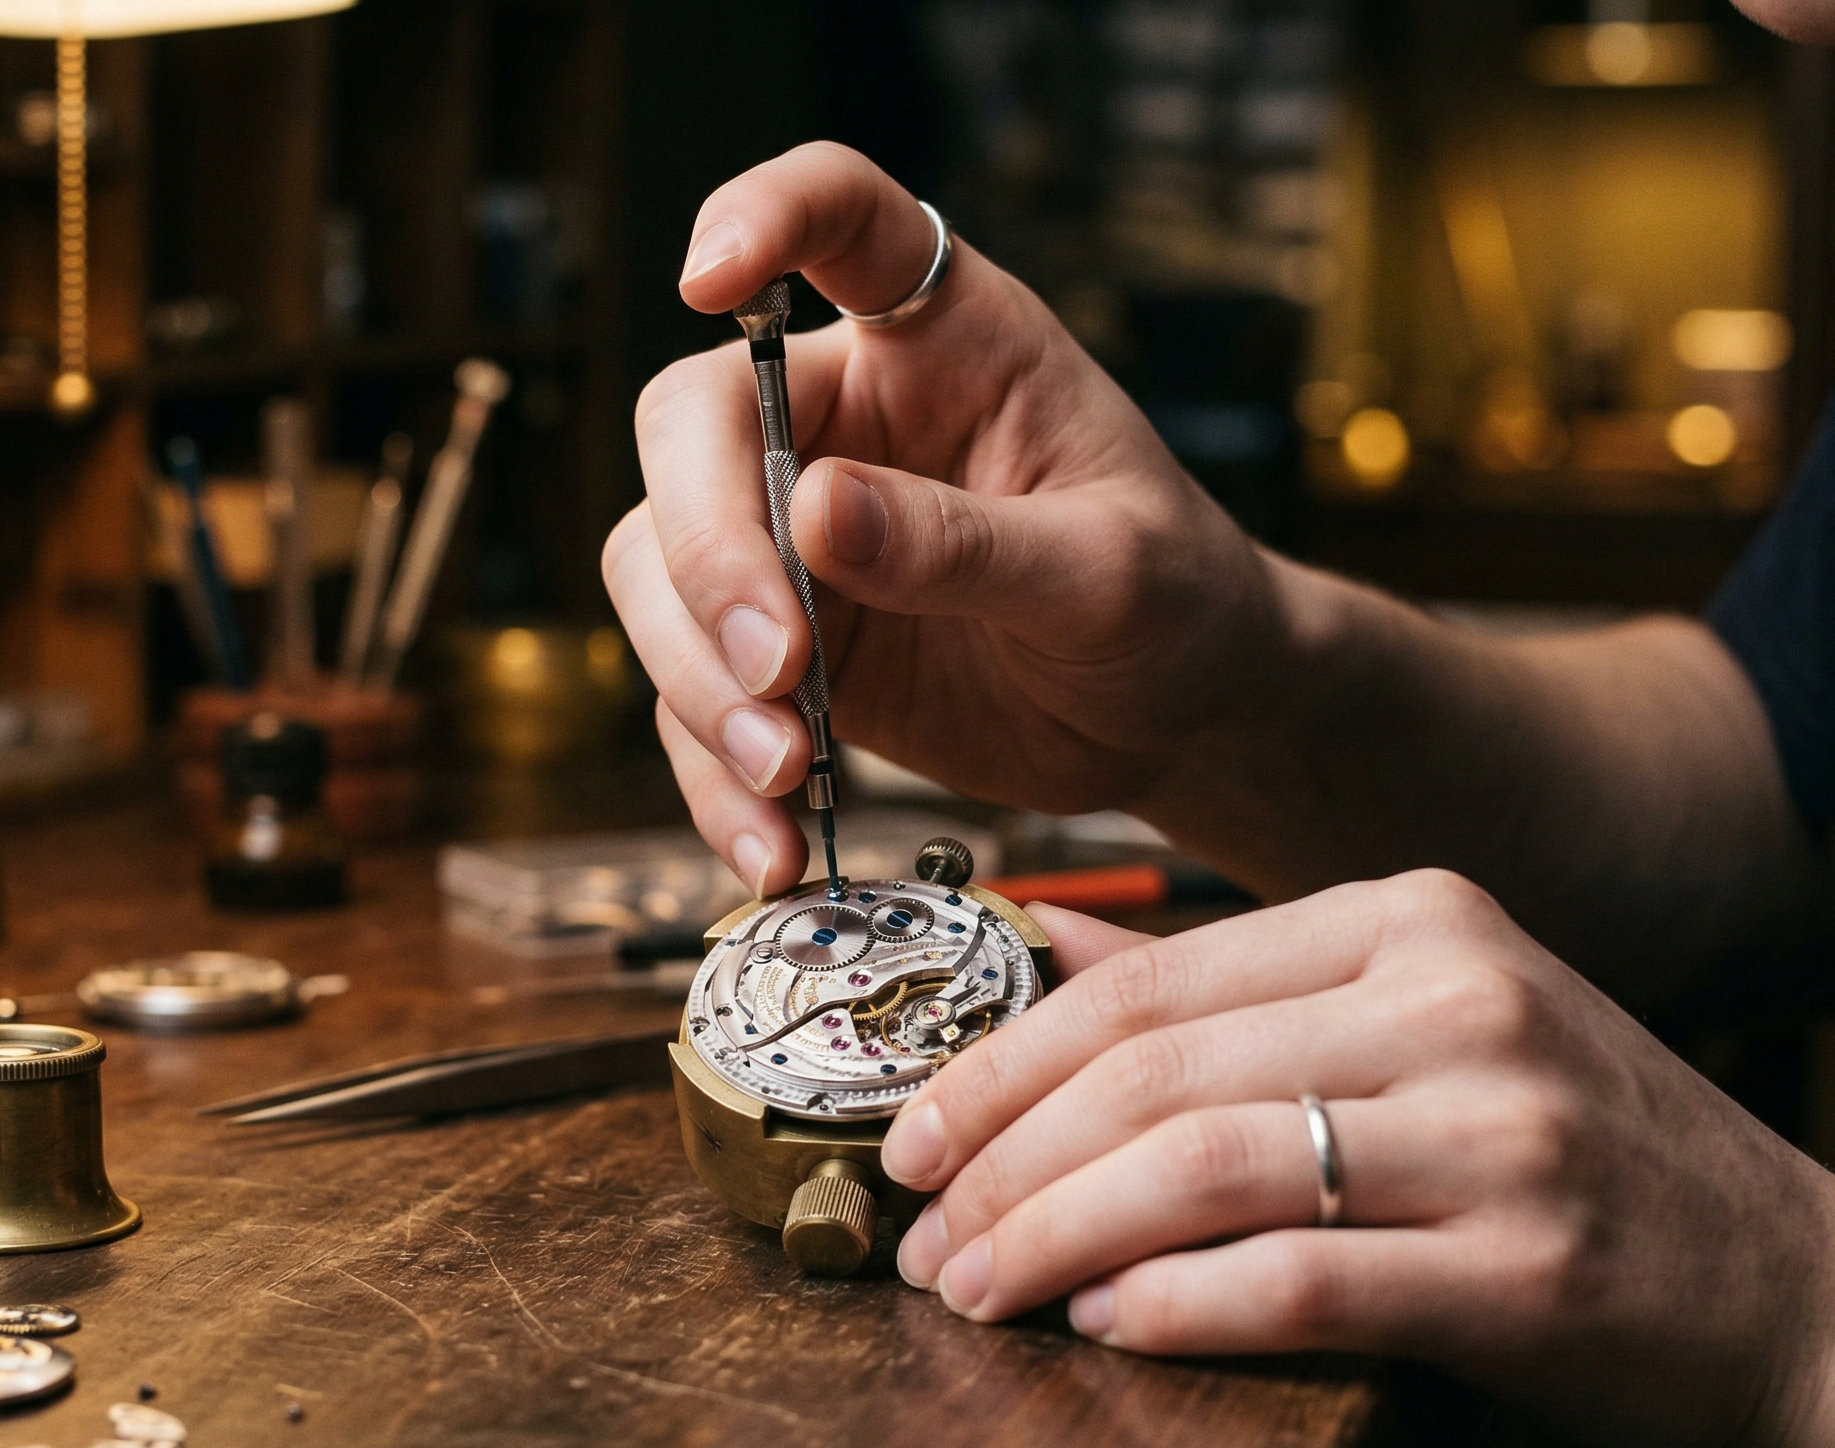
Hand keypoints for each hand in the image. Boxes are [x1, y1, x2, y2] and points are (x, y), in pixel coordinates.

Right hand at [606, 143, 1272, 894]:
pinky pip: (693, 699)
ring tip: (782, 773)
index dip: (758, 215)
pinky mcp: (776, 646)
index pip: (836, 216)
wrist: (1179, 716)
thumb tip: (815, 514)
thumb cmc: (1173, 601)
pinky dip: (712, 777)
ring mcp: (792, 534)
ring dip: (696, 681)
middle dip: (706, 553)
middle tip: (777, 668)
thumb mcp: (1108, 571)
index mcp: (941, 337)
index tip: (707, 275)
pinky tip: (769, 845)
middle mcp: (841, 417)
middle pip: (691, 431)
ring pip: (656, 570)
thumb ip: (969, 544)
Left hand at [882, 869, 1834, 1447]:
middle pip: (1154, 1071)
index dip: (1002, 1060)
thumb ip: (1245, 998)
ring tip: (976, 1291)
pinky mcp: (1530, 1270)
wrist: (1807, 1304)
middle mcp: (1461, 996)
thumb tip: (1041, 973)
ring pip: (1202, 1169)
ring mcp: (1505, 1128)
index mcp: (1419, 915)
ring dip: (1055, 1241)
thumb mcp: (1428, 1027)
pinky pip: (1299, 1282)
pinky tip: (1104, 1328)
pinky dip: (1177, 1308)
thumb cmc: (1587, 1164)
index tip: (911, 1131)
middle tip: (918, 1233)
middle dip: (1001, 1158)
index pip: (1150, 979)